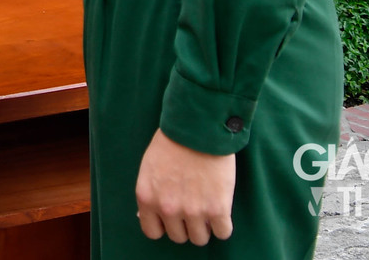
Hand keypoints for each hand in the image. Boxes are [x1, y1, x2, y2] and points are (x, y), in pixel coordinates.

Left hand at [135, 129, 235, 244]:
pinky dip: (223, 225)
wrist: (198, 128)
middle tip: (192, 208)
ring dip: (204, 227)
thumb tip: (145, 216)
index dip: (163, 226)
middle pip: (179, 237)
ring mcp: (193, 211)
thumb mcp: (149, 169)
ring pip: (200, 239)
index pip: (152, 232)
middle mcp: (168, 208)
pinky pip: (223, 233)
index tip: (171, 218)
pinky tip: (221, 211)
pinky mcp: (218, 209)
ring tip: (207, 209)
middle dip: (185, 225)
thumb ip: (149, 194)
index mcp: (147, 198)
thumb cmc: (172, 143)